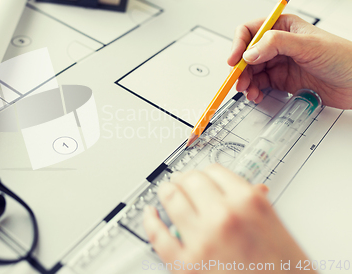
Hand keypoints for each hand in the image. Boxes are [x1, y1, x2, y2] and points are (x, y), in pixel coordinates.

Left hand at [143, 164, 313, 272]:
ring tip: (167, 193)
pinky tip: (151, 214)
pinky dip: (150, 220)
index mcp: (249, 202)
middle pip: (191, 180)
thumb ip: (254, 205)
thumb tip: (242, 189)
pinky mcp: (185, 265)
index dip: (206, 173)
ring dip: (168, 193)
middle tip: (183, 184)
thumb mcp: (276, 229)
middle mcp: (224, 215)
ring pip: (171, 199)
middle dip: (186, 180)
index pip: (215, 171)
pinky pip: (157, 234)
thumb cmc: (285, 272)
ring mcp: (202, 239)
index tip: (202, 176)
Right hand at [229, 14, 351, 108]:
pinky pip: (260, 84)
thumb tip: (249, 52)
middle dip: (240, 68)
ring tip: (248, 91)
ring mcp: (279, 63)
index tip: (234, 60)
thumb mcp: (309, 46)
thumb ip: (276, 45)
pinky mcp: (281, 80)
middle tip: (238, 80)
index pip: (250, 31)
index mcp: (283, 27)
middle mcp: (277, 44)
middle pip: (246, 54)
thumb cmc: (344, 57)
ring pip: (251, 71)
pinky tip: (257, 95)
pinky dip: (254, 90)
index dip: (238, 45)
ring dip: (246, 81)